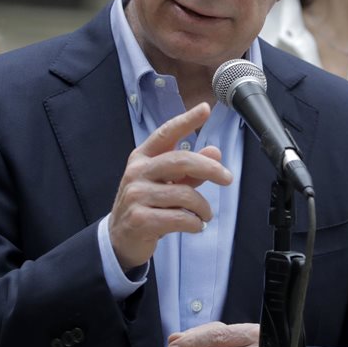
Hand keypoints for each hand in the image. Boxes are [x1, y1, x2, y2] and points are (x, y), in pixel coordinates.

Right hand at [109, 103, 232, 268]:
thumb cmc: (147, 205)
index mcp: (143, 157)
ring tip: (205, 215)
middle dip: (210, 169)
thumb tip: (215, 152)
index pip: (166, 133)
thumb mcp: (166, 183)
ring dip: (203, 207)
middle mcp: (137, 172)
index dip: (186, 120)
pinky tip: (194, 225)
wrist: (120, 238)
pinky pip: (180, 218)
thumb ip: (190, 169)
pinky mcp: (140, 219)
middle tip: (227, 178)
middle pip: (181, 161)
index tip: (205, 108)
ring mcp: (136, 195)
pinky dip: (194, 223)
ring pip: (185, 194)